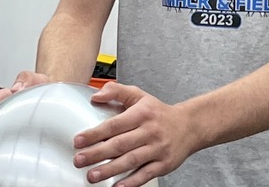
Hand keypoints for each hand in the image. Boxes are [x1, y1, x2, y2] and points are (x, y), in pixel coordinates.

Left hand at [72, 83, 196, 185]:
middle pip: (120, 144)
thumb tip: (96, 96)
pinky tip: (118, 186)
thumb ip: (116, 91)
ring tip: (92, 175)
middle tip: (79, 160)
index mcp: (142, 113)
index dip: (95, 133)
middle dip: (97, 154)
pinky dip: (131, 181)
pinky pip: (146, 174)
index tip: (78, 140)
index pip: (114, 124)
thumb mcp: (139, 95)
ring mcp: (157, 149)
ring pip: (131, 160)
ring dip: (110, 170)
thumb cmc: (159, 112)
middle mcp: (150, 131)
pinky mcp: (164, 164)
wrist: (189, 126)